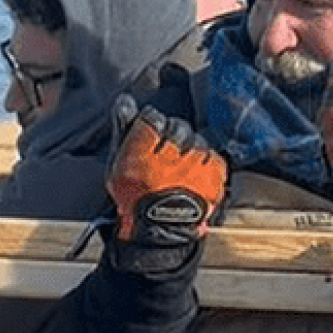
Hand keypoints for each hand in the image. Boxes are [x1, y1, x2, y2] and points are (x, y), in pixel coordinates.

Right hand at [107, 99, 226, 243]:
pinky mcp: (215, 171)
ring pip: (196, 140)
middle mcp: (173, 147)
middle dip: (171, 139)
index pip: (152, 117)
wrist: (159, 231)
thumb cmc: (134, 198)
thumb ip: (123, 130)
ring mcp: (197, 159)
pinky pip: (212, 156)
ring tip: (177, 174)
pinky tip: (191, 178)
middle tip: (162, 162)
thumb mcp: (117, 164)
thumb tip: (126, 101)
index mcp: (145, 144)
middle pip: (177, 126)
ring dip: (188, 152)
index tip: (147, 142)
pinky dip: (203, 164)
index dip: (149, 127)